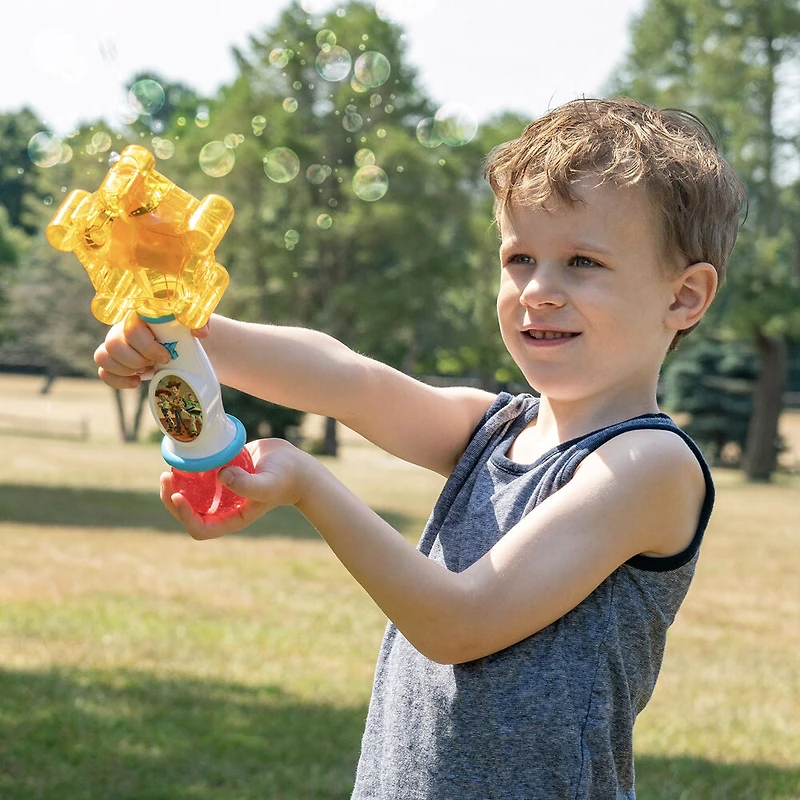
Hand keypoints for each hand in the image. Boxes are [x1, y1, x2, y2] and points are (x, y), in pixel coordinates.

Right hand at [94, 311, 209, 388]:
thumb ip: (199, 320)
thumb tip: (200, 332)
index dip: (148, 347)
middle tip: (157, 363)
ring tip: (147, 370)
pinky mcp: (114, 360)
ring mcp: (116, 343)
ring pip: (103, 356)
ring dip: (127, 369)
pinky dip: (118, 381)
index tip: (166, 356)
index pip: (131, 329)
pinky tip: (137, 382)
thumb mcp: (196, 320)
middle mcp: (123, 326)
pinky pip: (103, 372)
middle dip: (137, 360)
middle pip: (113, 344)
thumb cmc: (185, 329)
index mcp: (140, 313)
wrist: (182, 343)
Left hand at [161, 438, 312, 539]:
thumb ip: (248, 485)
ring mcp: (220, 490)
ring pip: (189, 492)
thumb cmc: (286, 478)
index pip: (200, 527)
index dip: (184, 516)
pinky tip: (185, 453)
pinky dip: (189, 466)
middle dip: (172, 497)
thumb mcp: (269, 484)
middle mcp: (222, 507)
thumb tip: (221, 476)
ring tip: (171, 464)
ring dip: (176, 482)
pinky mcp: (221, 472)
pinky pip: (198, 474)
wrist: (295, 464)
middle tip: (166, 476)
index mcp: (231, 518)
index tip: (178, 494)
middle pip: (188, 511)